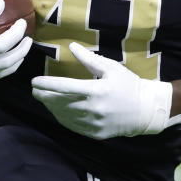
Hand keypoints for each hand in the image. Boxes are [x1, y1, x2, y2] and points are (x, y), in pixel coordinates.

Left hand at [31, 42, 171, 139]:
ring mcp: (93, 123)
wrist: (145, 111)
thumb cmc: (129, 85)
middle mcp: (93, 109)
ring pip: (64, 116)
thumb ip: (89, 59)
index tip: (34, 81)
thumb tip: (72, 47)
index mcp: (96, 90)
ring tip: (43, 99)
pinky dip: (62, 118)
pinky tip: (57, 110)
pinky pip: (73, 126)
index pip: (64, 87)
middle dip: (44, 96)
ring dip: (51, 107)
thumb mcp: (111, 68)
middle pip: (60, 103)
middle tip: (35, 90)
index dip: (47, 84)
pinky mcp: (95, 133)